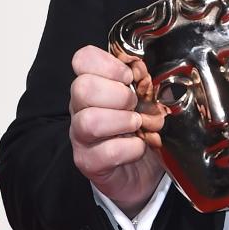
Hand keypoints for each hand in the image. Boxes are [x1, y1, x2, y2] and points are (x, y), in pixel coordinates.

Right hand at [69, 45, 164, 215]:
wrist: (143, 170)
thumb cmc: (144, 128)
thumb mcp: (147, 97)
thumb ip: (144, 79)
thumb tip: (144, 68)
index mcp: (93, 84)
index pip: (82, 59)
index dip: (108, 64)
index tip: (130, 77)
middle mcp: (80, 107)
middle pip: (82, 87)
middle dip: (119, 94)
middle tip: (136, 105)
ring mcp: (80, 136)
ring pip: (89, 121)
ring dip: (123, 121)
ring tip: (138, 125)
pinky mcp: (88, 162)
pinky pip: (107, 152)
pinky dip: (131, 148)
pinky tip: (140, 146)